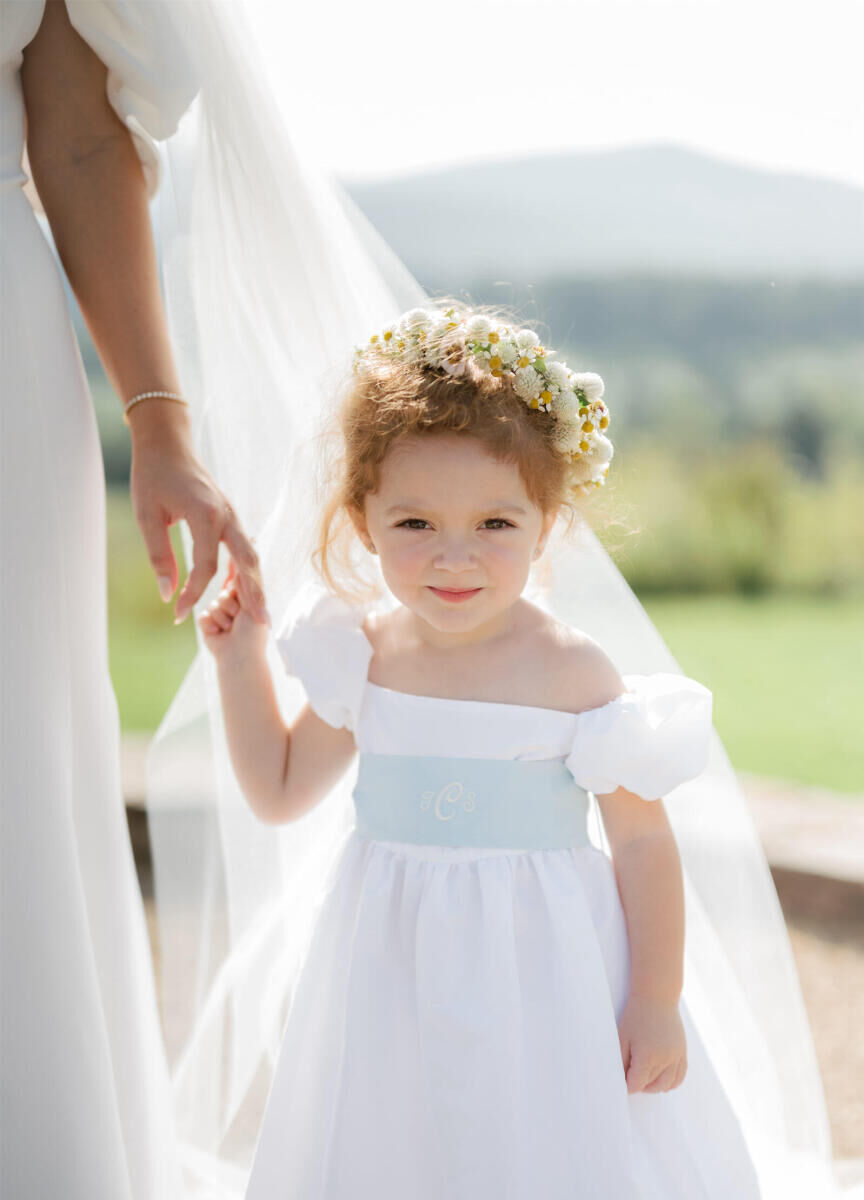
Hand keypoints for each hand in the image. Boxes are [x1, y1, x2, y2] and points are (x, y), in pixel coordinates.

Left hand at [129, 421, 268, 624]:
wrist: (167, 443)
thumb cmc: (152, 476)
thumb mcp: (147, 517)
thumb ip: (159, 557)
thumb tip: (166, 594)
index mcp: (206, 516)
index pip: (205, 567)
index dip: (191, 595)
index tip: (176, 616)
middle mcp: (227, 516)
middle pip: (247, 563)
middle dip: (255, 595)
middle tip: (263, 624)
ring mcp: (232, 515)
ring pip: (252, 556)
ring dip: (257, 584)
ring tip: (262, 612)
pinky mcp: (230, 515)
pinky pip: (245, 546)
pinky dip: (250, 569)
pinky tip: (247, 588)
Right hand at [198, 559, 268, 662]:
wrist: (239, 657)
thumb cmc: (251, 634)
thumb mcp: (253, 605)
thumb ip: (244, 586)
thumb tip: (238, 567)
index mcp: (247, 601)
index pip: (238, 584)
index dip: (236, 590)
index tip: (239, 597)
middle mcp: (233, 606)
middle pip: (224, 592)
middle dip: (229, 606)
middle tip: (237, 619)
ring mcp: (219, 615)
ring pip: (212, 604)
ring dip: (221, 618)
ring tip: (229, 629)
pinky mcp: (206, 624)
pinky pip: (202, 615)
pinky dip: (210, 625)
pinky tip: (218, 634)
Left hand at [617, 994, 687, 1094]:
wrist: (657, 996)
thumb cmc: (636, 1015)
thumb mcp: (622, 1037)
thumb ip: (622, 1062)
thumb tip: (623, 1081)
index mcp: (647, 1056)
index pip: (636, 1085)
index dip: (627, 1085)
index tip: (621, 1079)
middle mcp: (665, 1059)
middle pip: (650, 1085)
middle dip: (639, 1084)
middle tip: (630, 1076)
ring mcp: (676, 1056)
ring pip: (666, 1085)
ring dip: (654, 1086)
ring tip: (644, 1079)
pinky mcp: (682, 1053)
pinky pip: (680, 1077)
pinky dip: (671, 1083)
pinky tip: (661, 1081)